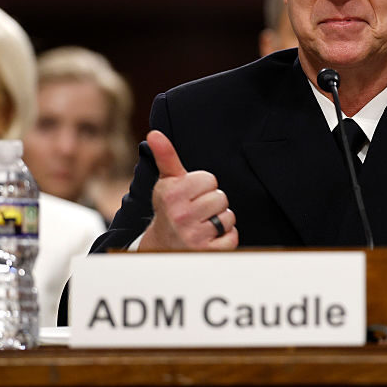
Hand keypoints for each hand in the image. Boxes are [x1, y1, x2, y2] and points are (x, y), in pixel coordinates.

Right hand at [138, 130, 237, 250]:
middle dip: (212, 203)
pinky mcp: (207, 252)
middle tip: (197, 211)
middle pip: (221, 197)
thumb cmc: (169, 208)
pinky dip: (225, 237)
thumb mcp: (166, 182)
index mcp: (172, 195)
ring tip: (203, 224)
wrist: (163, 246)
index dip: (203, 186)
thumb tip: (155, 133)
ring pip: (228, 216)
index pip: (210, 179)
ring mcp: (194, 236)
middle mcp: (181, 216)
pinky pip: (232, 236)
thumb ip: (165, 156)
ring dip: (220, 221)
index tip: (191, 194)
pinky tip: (209, 238)